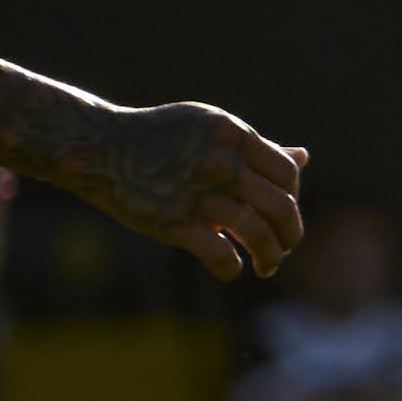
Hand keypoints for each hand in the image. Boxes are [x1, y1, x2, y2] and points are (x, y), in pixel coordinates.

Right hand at [92, 101, 306, 280]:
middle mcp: (221, 164)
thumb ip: (257, 149)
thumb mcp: (212, 131)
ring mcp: (198, 194)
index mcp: (235, 137)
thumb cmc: (159, 138)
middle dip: (291, 234)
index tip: (282, 213)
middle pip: (282, 207)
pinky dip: (232, 268)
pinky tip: (231, 269)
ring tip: (268, 267)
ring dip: (271, 257)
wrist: (97, 147)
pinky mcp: (172, 222)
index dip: (293, 198)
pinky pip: (220, 255)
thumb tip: (304, 157)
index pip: (287, 174)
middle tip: (284, 248)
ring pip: (257, 233)